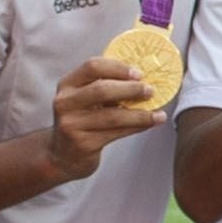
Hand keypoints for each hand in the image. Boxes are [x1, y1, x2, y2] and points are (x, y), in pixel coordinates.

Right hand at [41, 55, 166, 180]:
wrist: (63, 156)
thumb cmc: (81, 122)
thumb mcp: (84, 100)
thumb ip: (104, 86)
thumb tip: (141, 79)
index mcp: (67, 85)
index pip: (92, 67)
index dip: (118, 68)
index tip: (139, 73)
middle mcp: (65, 103)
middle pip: (102, 90)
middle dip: (131, 89)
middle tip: (150, 90)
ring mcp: (72, 124)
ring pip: (113, 116)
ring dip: (140, 114)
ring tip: (158, 114)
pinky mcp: (83, 143)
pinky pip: (116, 133)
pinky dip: (136, 127)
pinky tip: (149, 124)